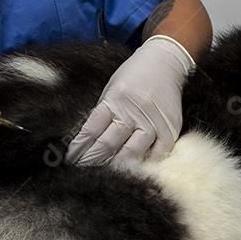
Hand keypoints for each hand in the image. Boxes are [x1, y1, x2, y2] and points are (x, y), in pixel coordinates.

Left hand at [66, 35, 195, 166]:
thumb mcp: (112, 89)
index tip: (70, 160)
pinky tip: (134, 171)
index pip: (92, 129)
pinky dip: (145, 164)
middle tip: (81, 173)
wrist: (165, 62)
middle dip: (93, 161)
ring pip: (132, 152)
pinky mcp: (170, 129)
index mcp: (115, 99)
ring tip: (103, 177)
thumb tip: (88, 142)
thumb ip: (104, 114)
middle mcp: (134, 111)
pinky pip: (157, 154)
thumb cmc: (134, 76)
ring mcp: (154, 121)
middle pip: (109, 144)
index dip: (79, 147)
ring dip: (115, 167)